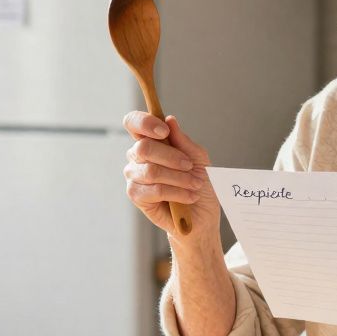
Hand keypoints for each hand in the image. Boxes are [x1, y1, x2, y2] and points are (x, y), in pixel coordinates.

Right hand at [122, 112, 220, 239]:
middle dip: (172, 157)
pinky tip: (189, 197)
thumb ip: (184, 141)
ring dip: (178, 178)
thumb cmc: (199, 185)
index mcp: (151, 141)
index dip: (145, 122)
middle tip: (190, 167)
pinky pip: (154, 190)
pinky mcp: (136, 196)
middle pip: (143, 148)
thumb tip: (170, 120)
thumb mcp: (199, 159)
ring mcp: (134, 176)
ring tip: (194, 185)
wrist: (202, 215)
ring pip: (151, 171)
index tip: (164, 130)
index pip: (134, 123)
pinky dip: (176, 192)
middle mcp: (137, 157)